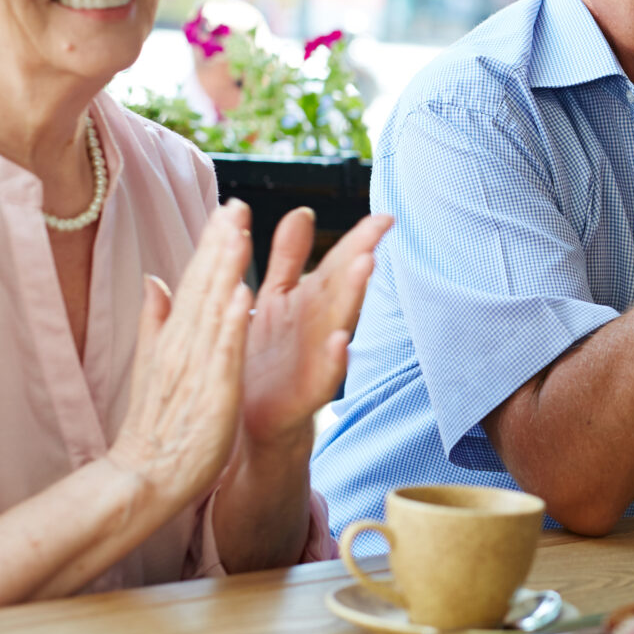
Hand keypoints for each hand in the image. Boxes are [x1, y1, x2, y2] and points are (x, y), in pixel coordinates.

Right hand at [108, 202, 254, 504]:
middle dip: (220, 243)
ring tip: (240, 231)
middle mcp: (183, 344)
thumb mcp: (156, 364)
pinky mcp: (211, 393)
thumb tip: (152, 279)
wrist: (143, 478)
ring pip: (212, 310)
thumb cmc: (158, 425)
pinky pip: (223, 354)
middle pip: (202, 286)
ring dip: (226, 270)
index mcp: (176, 337)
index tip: (229, 207)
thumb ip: (155, 320)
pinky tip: (244, 296)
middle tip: (236, 202)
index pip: (195, 281)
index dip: (212, 243)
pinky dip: (232, 324)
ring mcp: (196, 367)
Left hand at [240, 208, 392, 449]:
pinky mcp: (304, 394)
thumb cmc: (264, 359)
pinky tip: (340, 342)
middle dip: (360, 259)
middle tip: (378, 233)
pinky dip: (334, 360)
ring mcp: (315, 359)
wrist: (248, 422)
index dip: (360, 238)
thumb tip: (303, 211)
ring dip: (354, 296)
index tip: (385, 217)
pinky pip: (323, 376)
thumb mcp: (275, 299)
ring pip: (339, 322)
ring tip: (366, 266)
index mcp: (309, 301)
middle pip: (343, 287)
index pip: (338, 262)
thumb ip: (289, 256)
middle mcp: (318, 326)